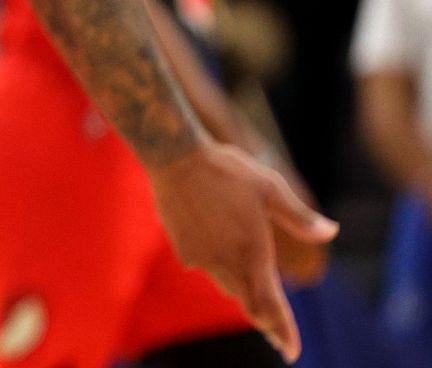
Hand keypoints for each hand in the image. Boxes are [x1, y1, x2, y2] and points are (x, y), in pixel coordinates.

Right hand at [147, 142, 338, 361]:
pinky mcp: (184, 250)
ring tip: (254, 295)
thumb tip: (331, 231)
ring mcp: (202, 258)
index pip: (271, 304)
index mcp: (252, 251)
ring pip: (228, 286)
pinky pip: (208, 268)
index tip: (290, 352)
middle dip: (265, 319)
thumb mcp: (269, 187)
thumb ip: (299, 216)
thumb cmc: (226, 169)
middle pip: (249, 303)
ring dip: (243, 291)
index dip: (283, 330)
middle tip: (279, 336)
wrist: (174, 158)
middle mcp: (226, 261)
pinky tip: (220, 249)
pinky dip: (220, 268)